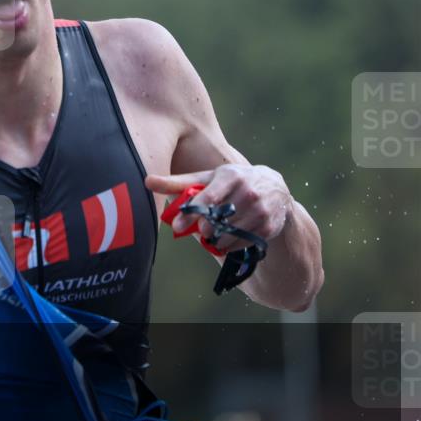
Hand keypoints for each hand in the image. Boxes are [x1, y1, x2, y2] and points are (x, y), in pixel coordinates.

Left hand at [145, 164, 292, 252]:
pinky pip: (241, 244)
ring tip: (215, 231)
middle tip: (202, 228)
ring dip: (216, 239)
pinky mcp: (269, 226)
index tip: (177, 226)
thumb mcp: (207, 178)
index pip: (208, 198)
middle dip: (204, 228)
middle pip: (217, 220)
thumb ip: (178, 183)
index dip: (191, 213)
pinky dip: (230, 244)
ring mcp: (261, 210)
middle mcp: (249, 191)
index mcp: (230, 176)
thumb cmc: (230, 182)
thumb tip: (147, 181)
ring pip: (228, 235)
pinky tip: (230, 235)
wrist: (274, 189)